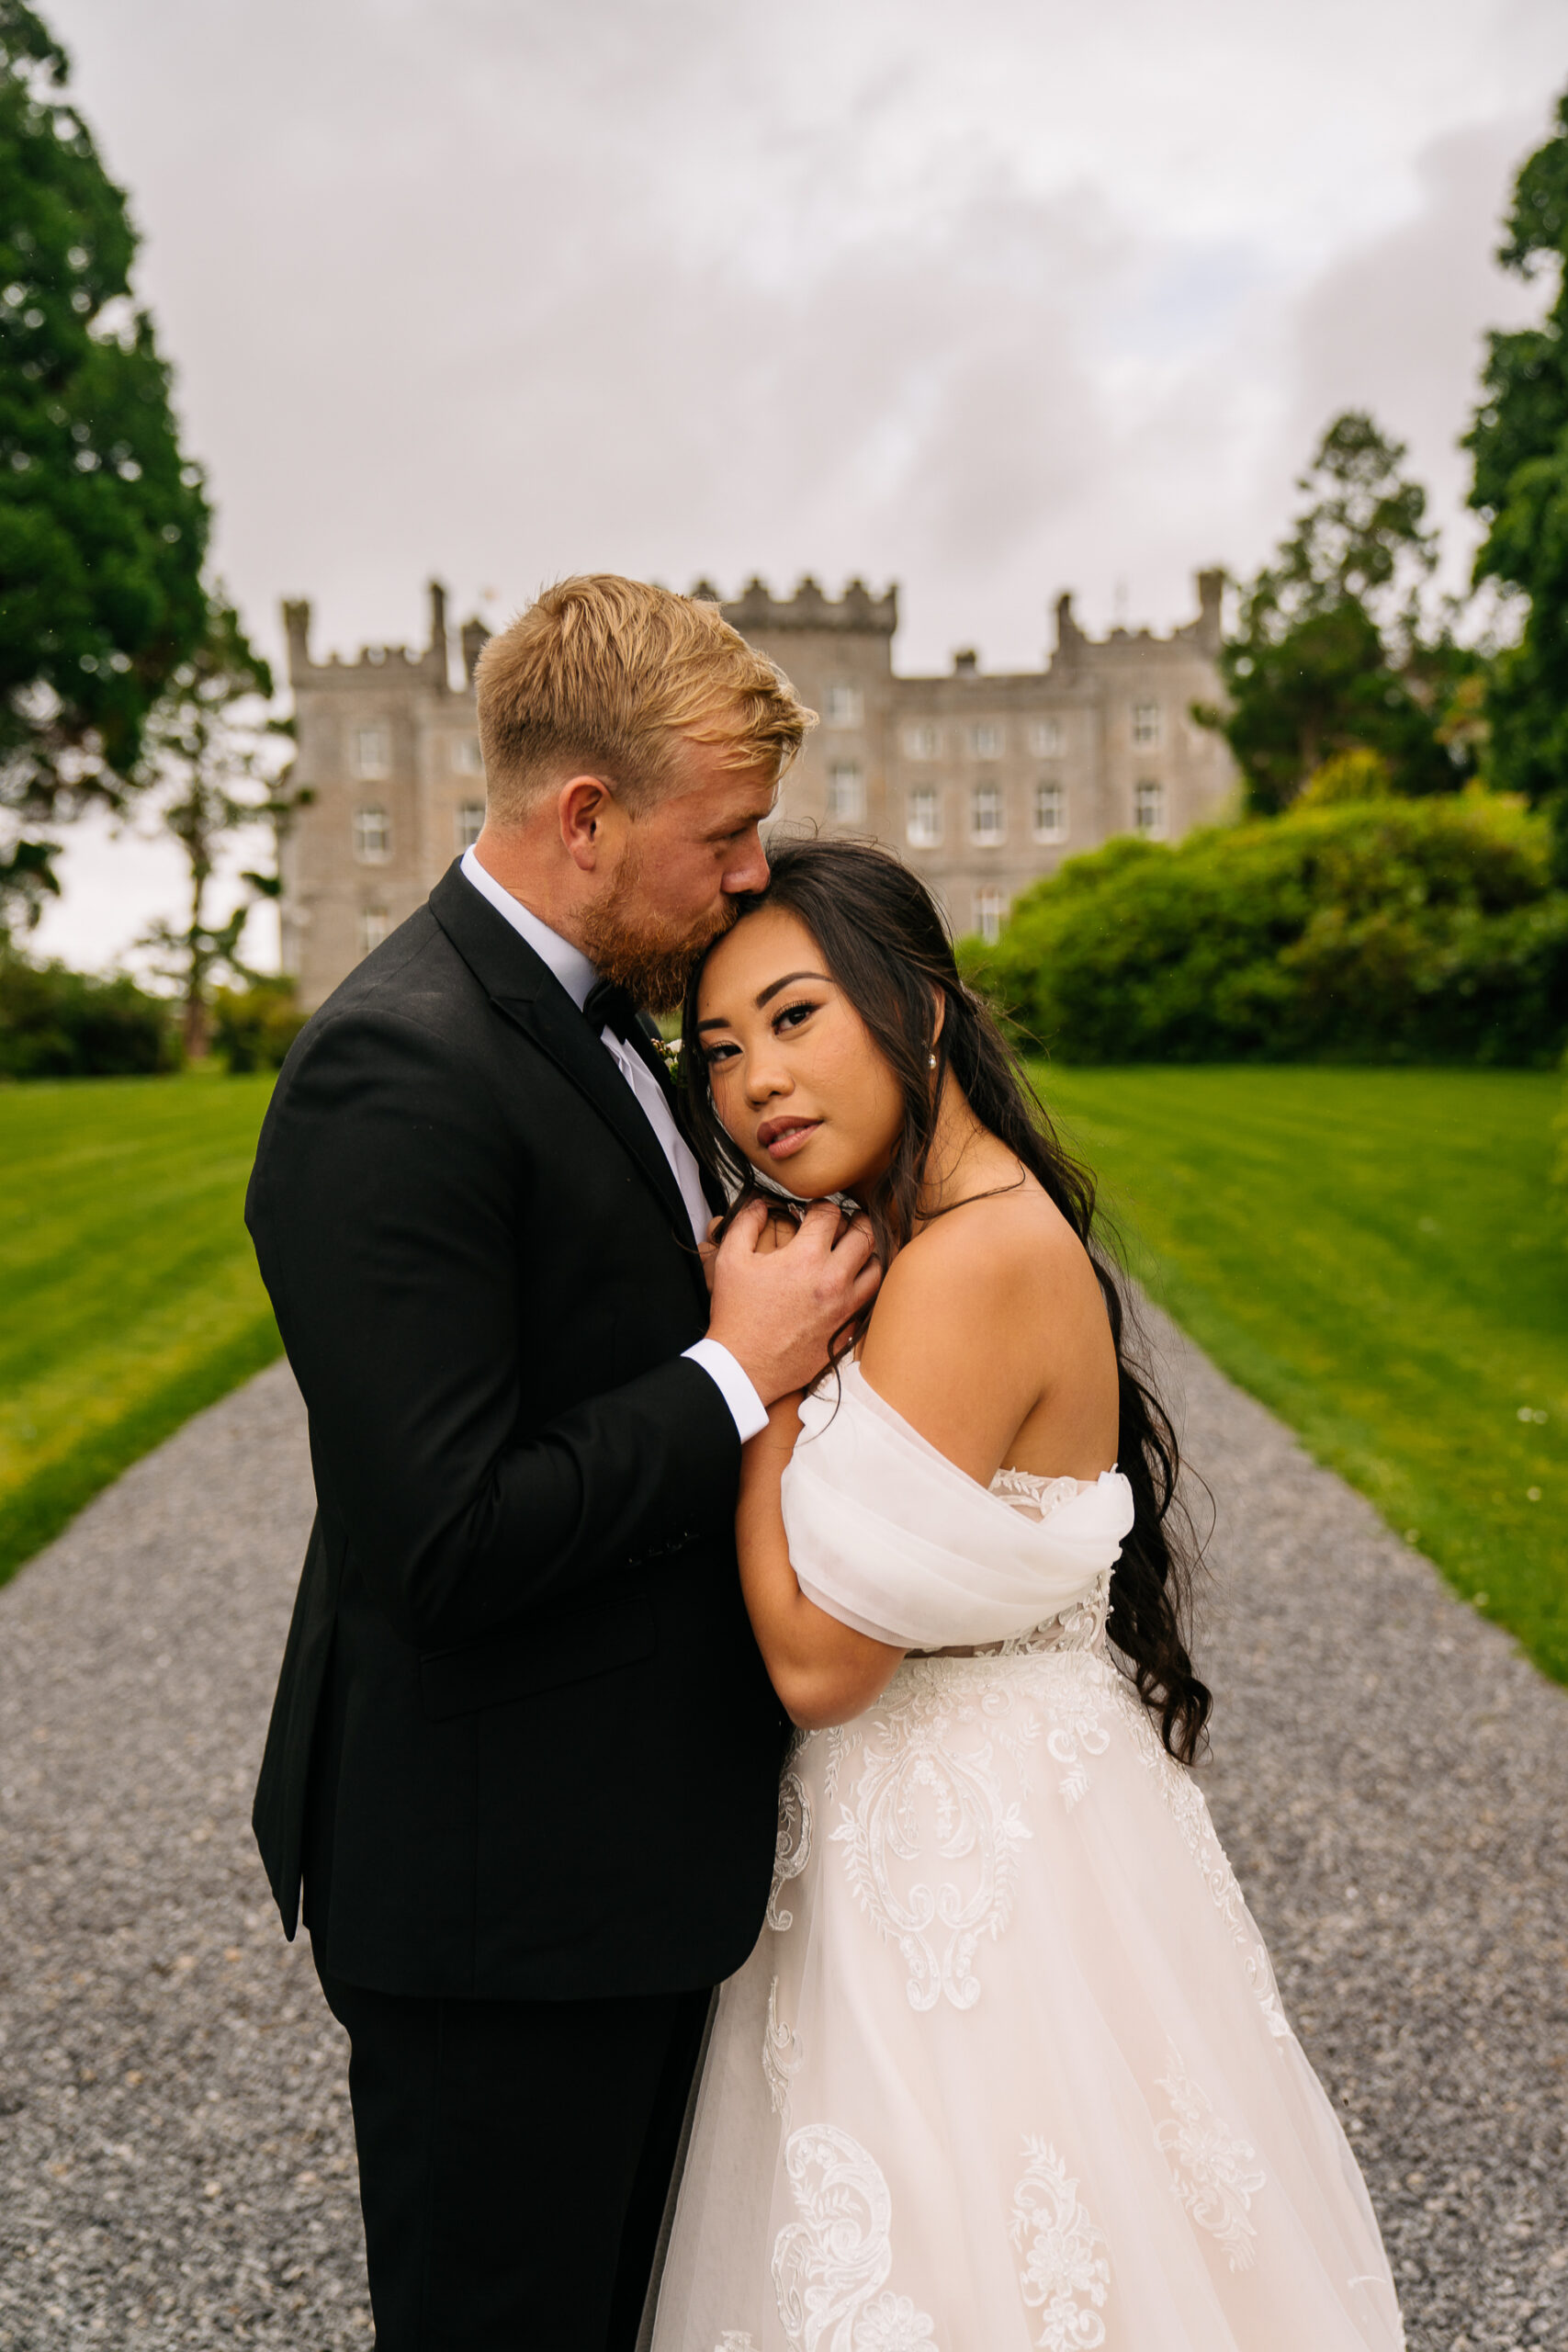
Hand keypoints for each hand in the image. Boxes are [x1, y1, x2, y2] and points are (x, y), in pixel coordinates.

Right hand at [706, 1197, 880, 1404]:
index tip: (812, 1212)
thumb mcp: (730, 1261)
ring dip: (866, 1255)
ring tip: (851, 1252)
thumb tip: (760, 1204)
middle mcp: (833, 1280)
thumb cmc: (736, 1316)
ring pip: (876, 1268)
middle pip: (865, 1235)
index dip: (821, 1206)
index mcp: (806, 1258)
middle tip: (842, 1224)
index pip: (831, 1213)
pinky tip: (846, 1286)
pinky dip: (861, 1288)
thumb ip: (746, 1223)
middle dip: (853, 1222)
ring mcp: (844, 1308)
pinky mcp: (846, 1331)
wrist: (743, 1367)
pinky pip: (868, 1302)